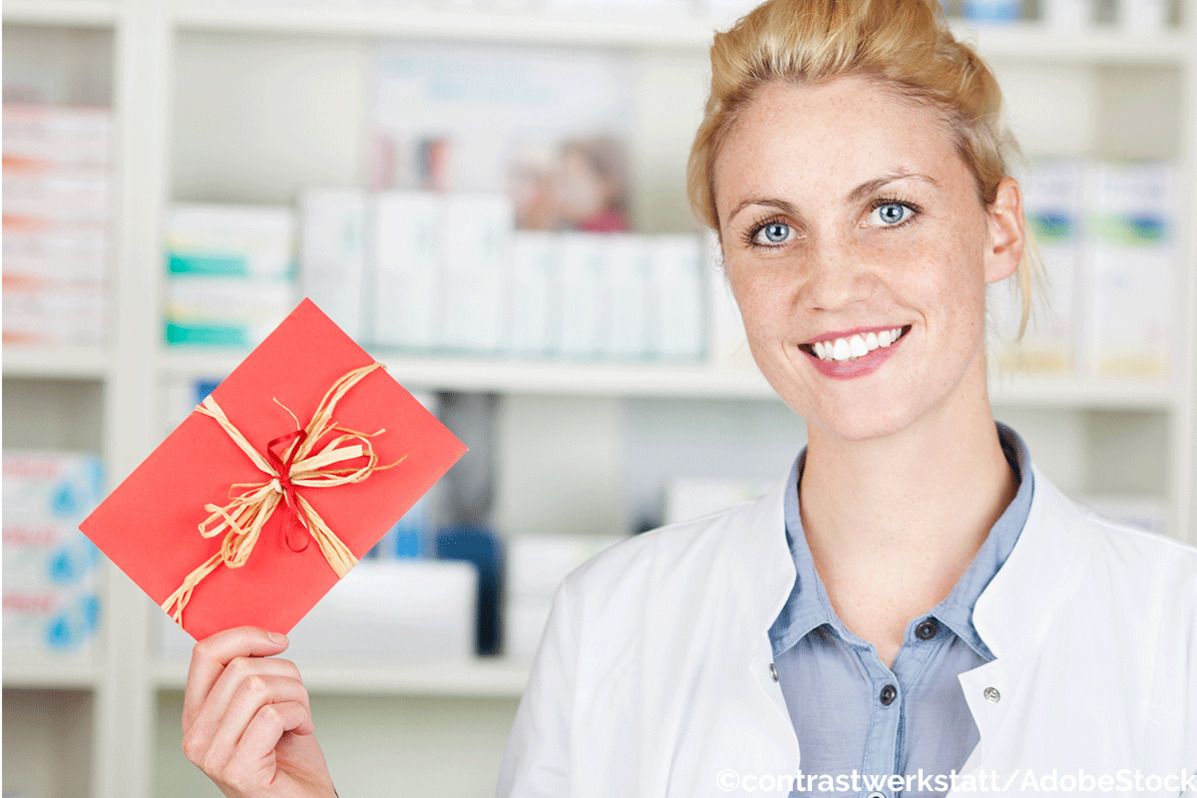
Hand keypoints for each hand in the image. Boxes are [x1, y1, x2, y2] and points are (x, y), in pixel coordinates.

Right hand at [182, 626, 336, 796]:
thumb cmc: (288, 755)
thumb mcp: (263, 705)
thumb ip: (251, 675)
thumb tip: (264, 635)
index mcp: (197, 714)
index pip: (206, 654)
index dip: (246, 636)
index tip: (278, 641)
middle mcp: (195, 736)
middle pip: (241, 668)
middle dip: (285, 674)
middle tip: (297, 697)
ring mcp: (212, 756)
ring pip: (258, 687)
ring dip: (296, 695)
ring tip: (299, 716)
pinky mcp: (238, 771)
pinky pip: (273, 715)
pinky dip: (299, 716)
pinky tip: (300, 731)